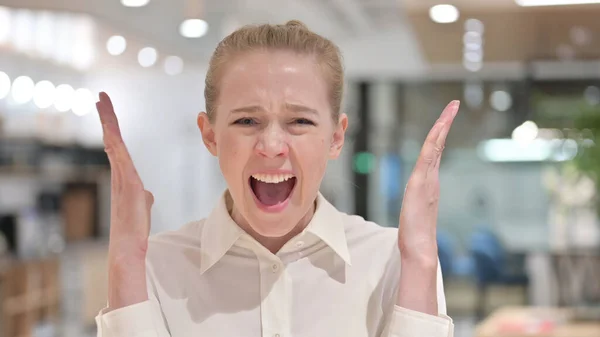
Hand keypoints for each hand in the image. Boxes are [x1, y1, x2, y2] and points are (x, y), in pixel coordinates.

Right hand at [97, 92, 153, 308]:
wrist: (129, 245)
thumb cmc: (135, 228)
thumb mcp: (142, 207)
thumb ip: (143, 197)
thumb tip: (146, 194)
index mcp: (123, 177)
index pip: (118, 147)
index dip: (113, 129)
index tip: (108, 114)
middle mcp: (119, 174)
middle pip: (112, 139)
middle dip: (107, 118)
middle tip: (101, 98)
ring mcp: (121, 177)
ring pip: (114, 143)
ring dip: (109, 122)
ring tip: (102, 101)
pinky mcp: (127, 183)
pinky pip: (119, 157)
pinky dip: (114, 140)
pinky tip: (110, 127)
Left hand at [398, 100, 458, 260]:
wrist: (420, 248)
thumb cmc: (416, 234)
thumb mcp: (413, 211)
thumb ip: (416, 203)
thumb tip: (415, 203)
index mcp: (428, 181)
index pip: (434, 151)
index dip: (440, 133)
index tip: (446, 117)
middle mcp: (430, 177)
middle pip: (438, 144)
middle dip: (445, 122)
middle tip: (454, 104)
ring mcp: (427, 179)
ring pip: (435, 147)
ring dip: (442, 126)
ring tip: (451, 108)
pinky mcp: (421, 183)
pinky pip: (428, 157)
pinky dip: (434, 141)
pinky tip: (439, 128)